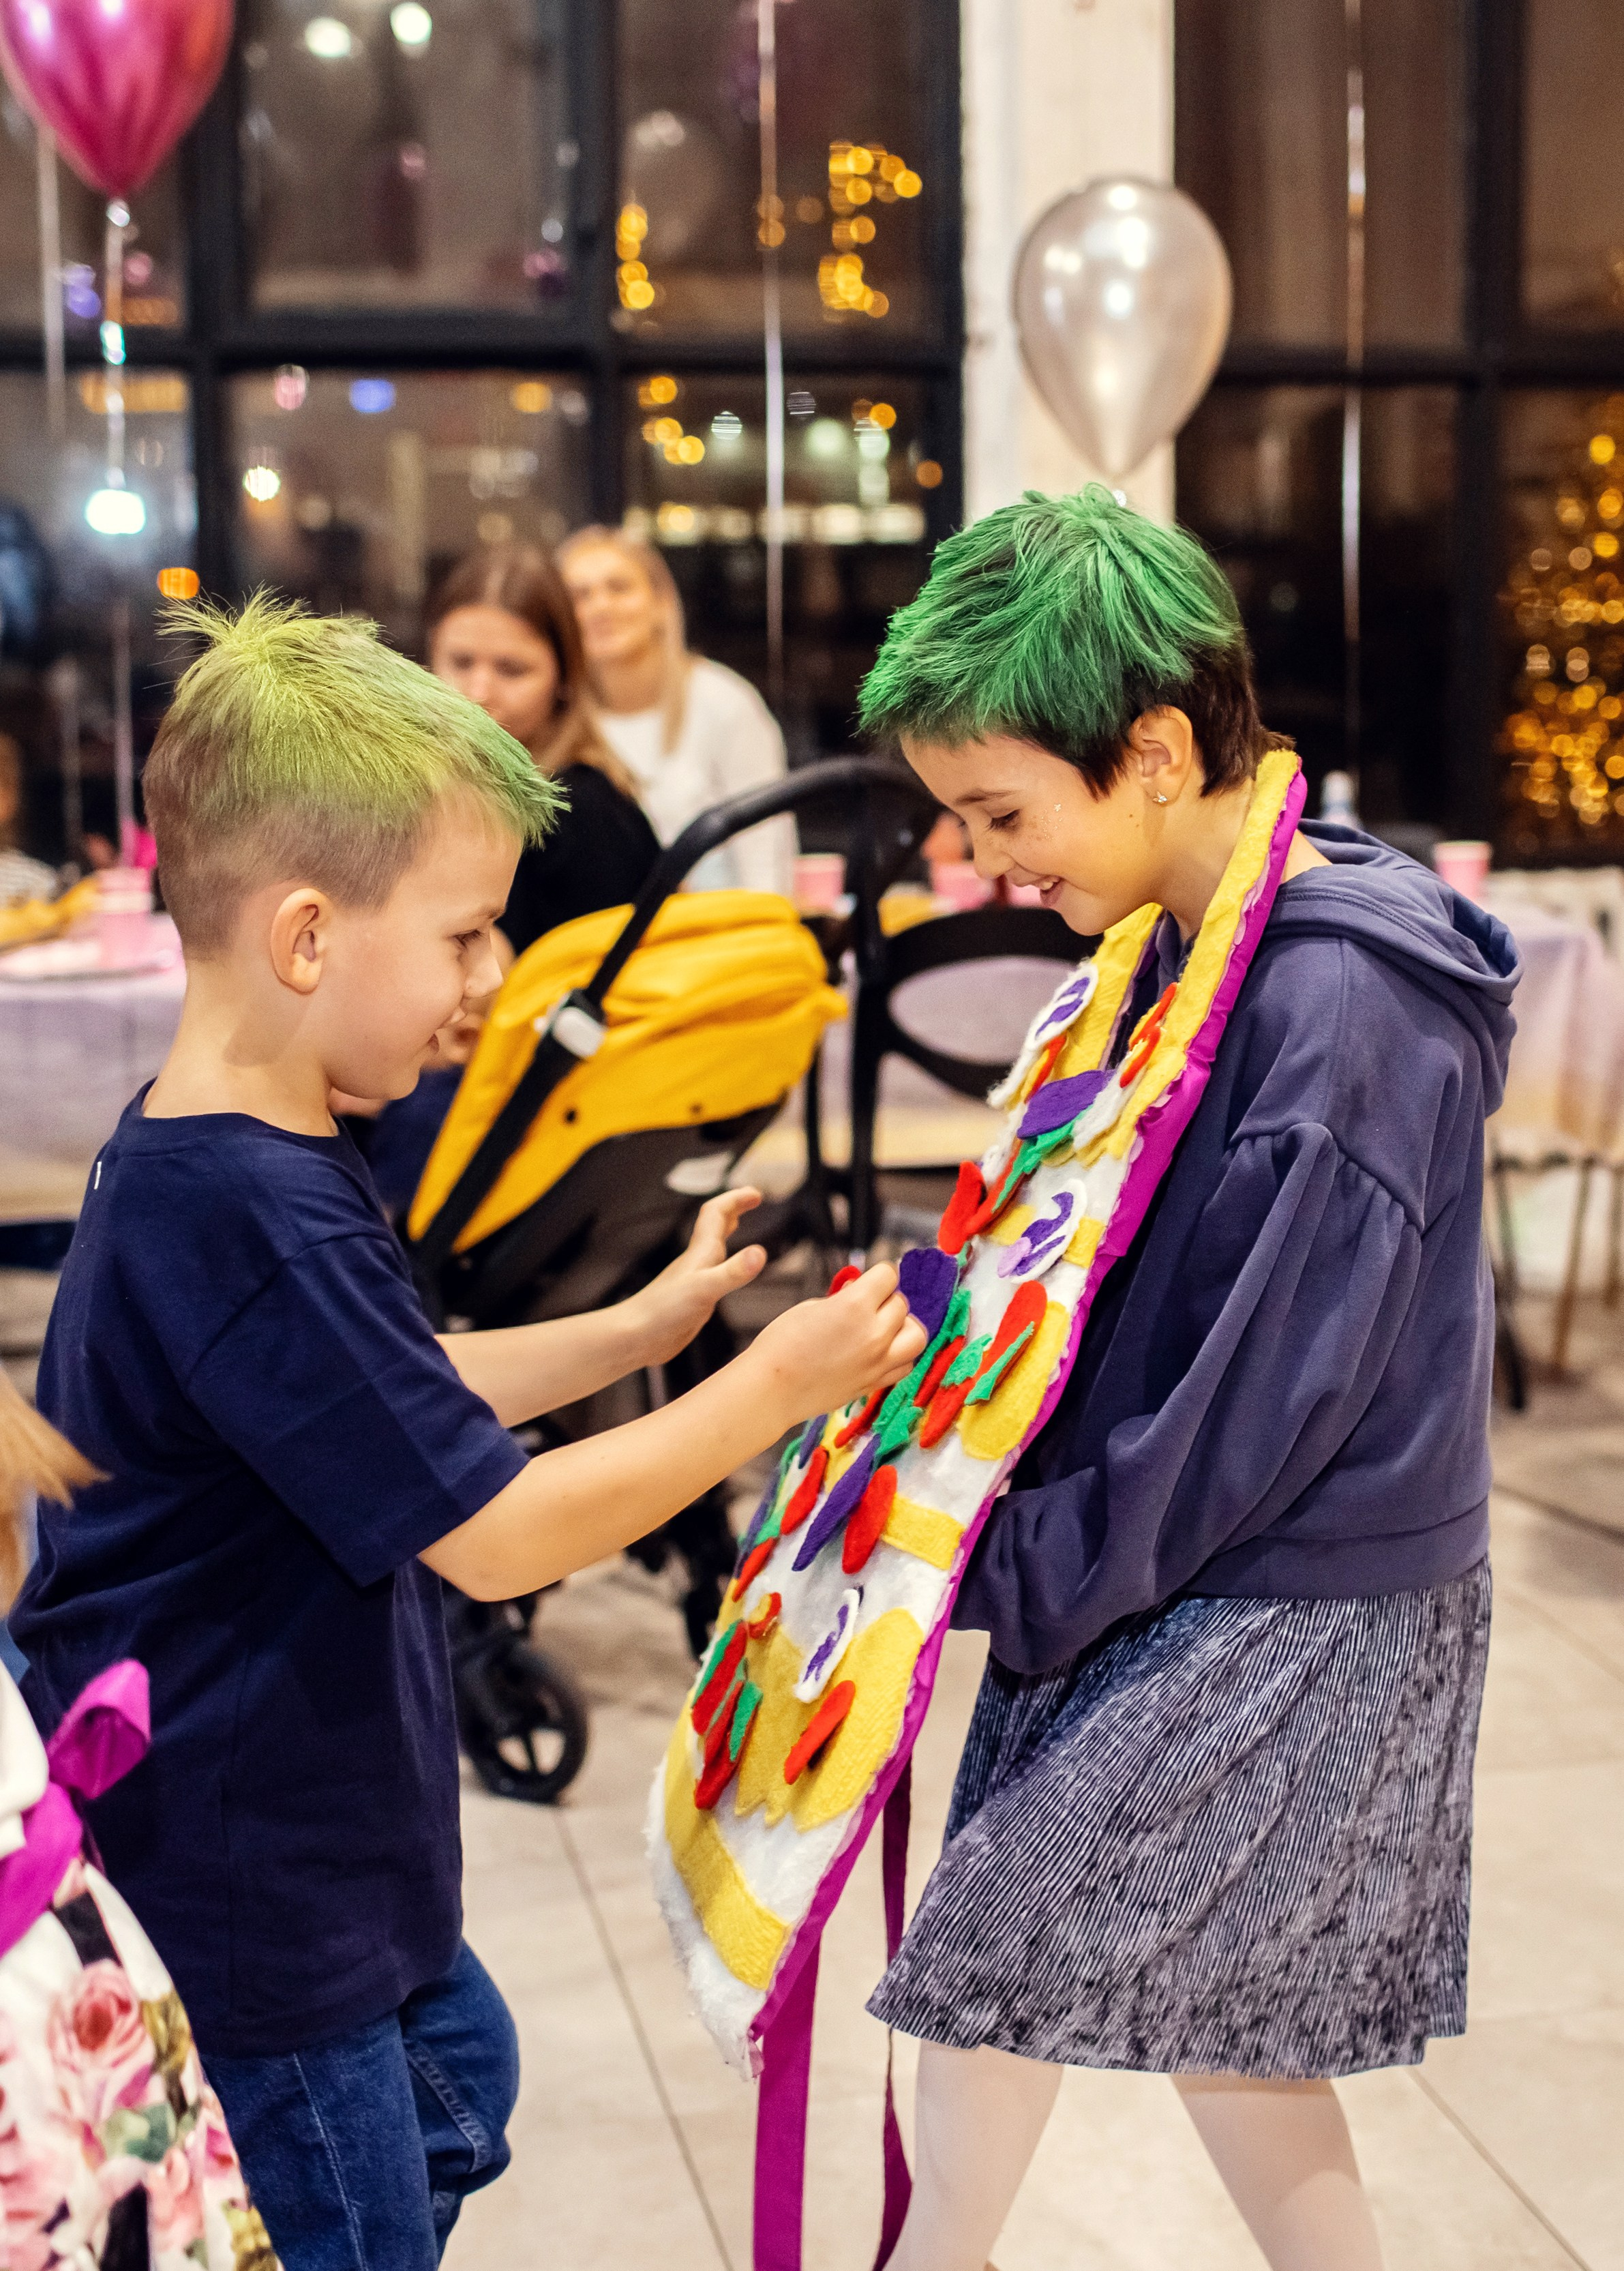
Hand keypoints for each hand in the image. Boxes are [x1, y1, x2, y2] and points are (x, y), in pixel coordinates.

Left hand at [629, 1188, 767, 1366]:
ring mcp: (694, 1279)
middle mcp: (697, 1261)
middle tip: (753, 1198)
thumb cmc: (663, 1312)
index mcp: (701, 1253)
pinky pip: (713, 1273)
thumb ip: (734, 1272)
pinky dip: (724, 1264)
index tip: (756, 1193)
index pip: (717, 1213)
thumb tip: (761, 1252)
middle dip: (734, 1208)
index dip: (736, 1199)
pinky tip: (725, 1275)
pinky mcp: (693, 1299)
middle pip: (714, 1225)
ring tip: (739, 1225)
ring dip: (726, 1232)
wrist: (635, 1336)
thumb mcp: (705, 1290)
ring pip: (712, 1248)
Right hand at [744, 1263, 926, 1429]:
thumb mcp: (811, 1306)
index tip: (870, 1280)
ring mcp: (877, 1362)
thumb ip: (844, 1298)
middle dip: (886, 1299)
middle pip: (902, 1304)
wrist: (770, 1390)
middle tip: (869, 1304)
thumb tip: (860, 1290)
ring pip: (917, 1336)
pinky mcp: (874, 1383)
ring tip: (885, 1327)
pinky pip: (906, 1365)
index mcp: (856, 1306)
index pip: (889, 1275)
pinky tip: (882, 1351)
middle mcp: (874, 1334)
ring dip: (904, 1326)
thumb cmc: (781, 1343)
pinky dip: (900, 1355)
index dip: (878, 1274)